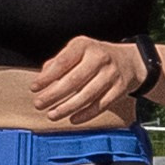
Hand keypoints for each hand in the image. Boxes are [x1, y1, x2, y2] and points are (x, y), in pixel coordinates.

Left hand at [32, 35, 148, 126]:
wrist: (129, 61)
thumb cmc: (95, 57)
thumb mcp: (77, 51)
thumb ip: (58, 63)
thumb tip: (42, 79)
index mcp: (84, 45)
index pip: (62, 62)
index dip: (46, 77)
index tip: (34, 88)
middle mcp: (99, 57)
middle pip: (73, 81)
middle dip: (53, 95)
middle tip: (39, 104)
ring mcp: (111, 74)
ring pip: (86, 95)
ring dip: (67, 108)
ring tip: (52, 115)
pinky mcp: (119, 89)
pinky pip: (100, 105)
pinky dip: (85, 114)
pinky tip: (72, 119)